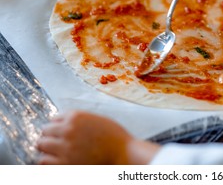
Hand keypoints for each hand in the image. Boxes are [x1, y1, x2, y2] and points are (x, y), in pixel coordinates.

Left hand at [36, 110, 159, 164]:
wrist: (123, 154)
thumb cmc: (115, 138)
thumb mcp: (97, 120)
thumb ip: (79, 121)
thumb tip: (63, 125)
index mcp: (76, 116)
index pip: (54, 118)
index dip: (58, 125)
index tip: (61, 131)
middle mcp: (67, 129)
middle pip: (45, 131)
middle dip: (50, 136)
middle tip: (56, 142)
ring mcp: (65, 147)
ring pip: (42, 145)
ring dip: (47, 148)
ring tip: (55, 152)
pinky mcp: (64, 163)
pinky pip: (44, 161)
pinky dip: (47, 160)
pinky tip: (56, 160)